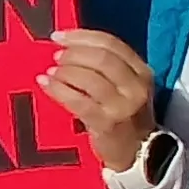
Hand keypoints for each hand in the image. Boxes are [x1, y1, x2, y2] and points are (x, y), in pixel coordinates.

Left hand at [42, 30, 162, 172]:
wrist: (137, 152)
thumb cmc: (124, 114)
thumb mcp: (126, 86)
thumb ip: (107, 66)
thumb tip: (67, 45)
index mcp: (142, 72)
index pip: (112, 44)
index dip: (81, 36)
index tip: (57, 36)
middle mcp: (136, 87)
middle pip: (102, 58)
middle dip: (73, 53)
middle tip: (54, 57)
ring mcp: (123, 106)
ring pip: (89, 78)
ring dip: (65, 72)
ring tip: (50, 73)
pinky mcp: (106, 123)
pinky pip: (78, 101)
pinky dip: (58, 89)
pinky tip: (45, 84)